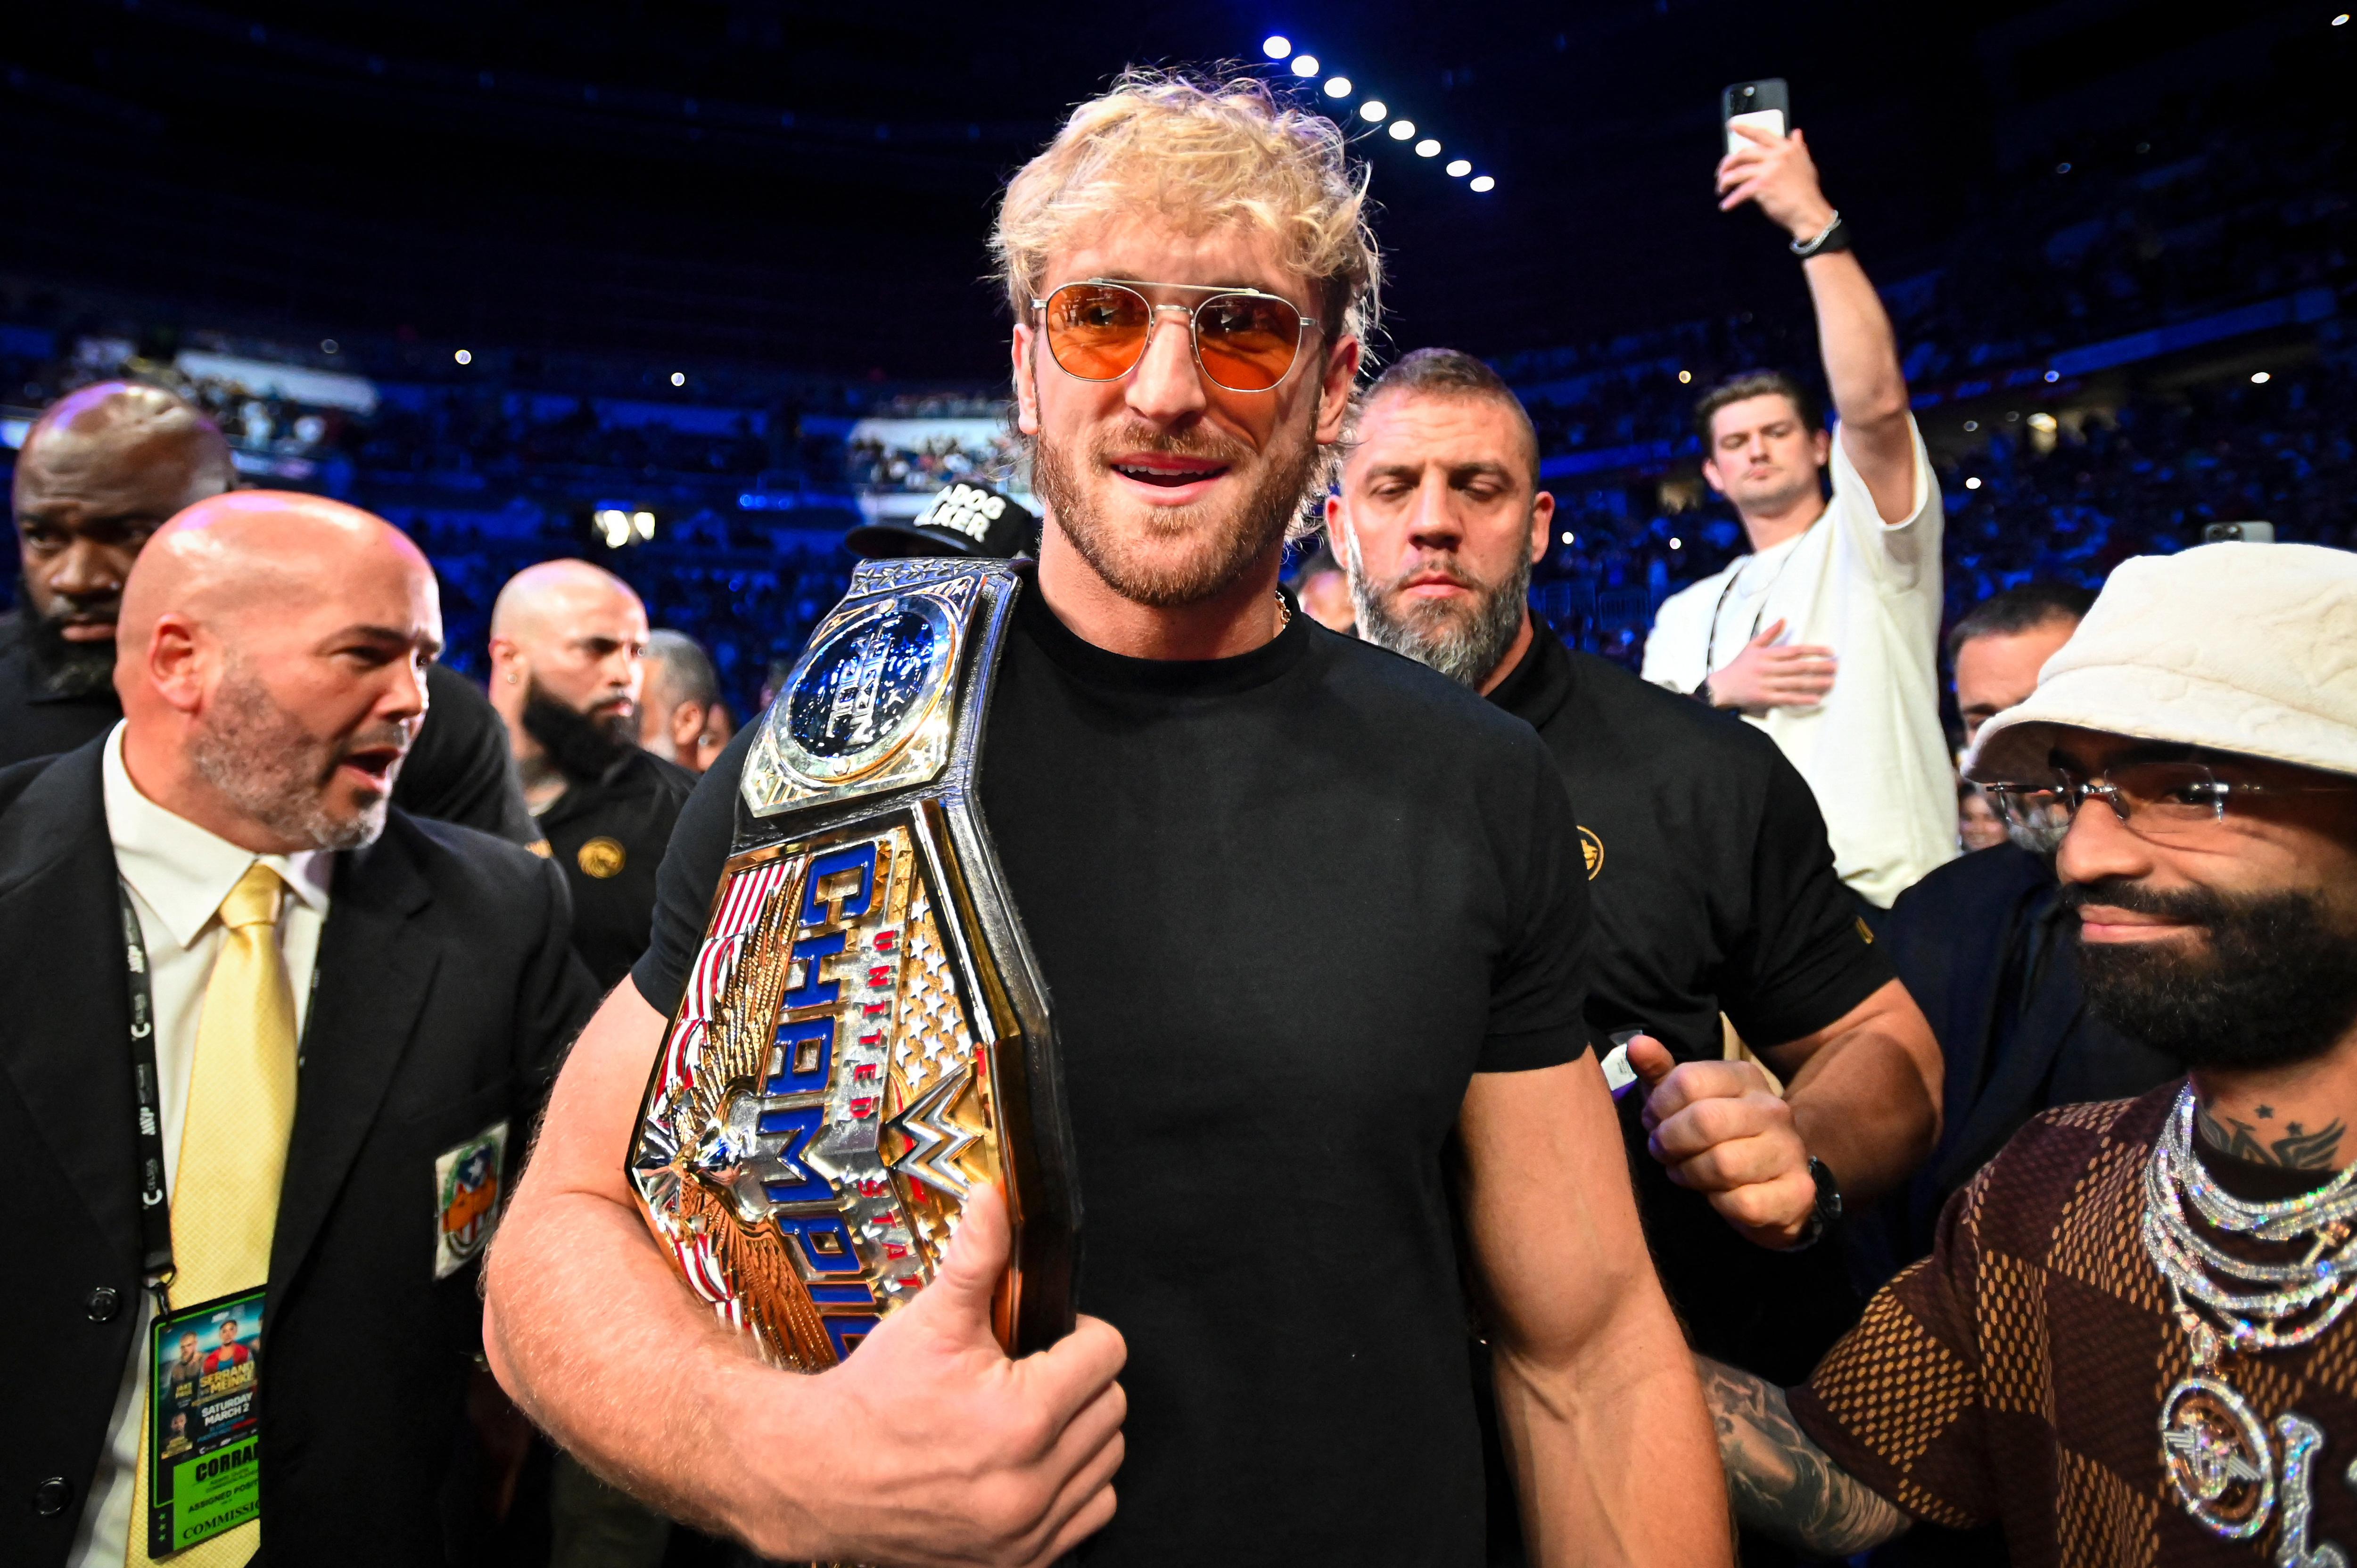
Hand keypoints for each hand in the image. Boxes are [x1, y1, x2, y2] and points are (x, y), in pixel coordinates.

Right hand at [731, 1186, 1127, 1565]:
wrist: (819, 1478)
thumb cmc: (873, 1400)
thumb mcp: (929, 1320)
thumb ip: (976, 1255)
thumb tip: (997, 1199)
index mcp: (1021, 1419)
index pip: (1107, 1354)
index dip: (1078, 1335)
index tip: (1047, 1339)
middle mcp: (1030, 1484)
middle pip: (1113, 1407)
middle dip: (1078, 1381)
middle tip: (1033, 1374)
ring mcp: (1026, 1532)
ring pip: (1109, 1462)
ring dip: (1081, 1434)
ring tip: (1031, 1417)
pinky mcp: (1019, 1563)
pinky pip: (1091, 1515)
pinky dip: (1073, 1488)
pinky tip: (1031, 1464)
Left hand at [1628, 1035, 1816, 1249]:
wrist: (1772, 1181)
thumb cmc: (1716, 1136)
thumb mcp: (1684, 1101)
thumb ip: (1660, 1073)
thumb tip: (1637, 1045)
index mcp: (1745, 1077)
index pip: (1687, 1081)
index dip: (1658, 1107)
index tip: (1654, 1121)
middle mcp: (1773, 1109)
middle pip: (1705, 1121)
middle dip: (1670, 1142)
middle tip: (1664, 1151)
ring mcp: (1790, 1150)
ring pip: (1723, 1165)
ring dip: (1691, 1175)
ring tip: (1687, 1172)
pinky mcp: (1797, 1192)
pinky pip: (1744, 1203)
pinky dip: (1720, 1204)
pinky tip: (1718, 1196)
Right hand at [1708, 620, 1835, 709]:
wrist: (1720, 687)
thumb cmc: (1737, 666)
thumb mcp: (1751, 646)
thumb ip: (1769, 633)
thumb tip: (1784, 619)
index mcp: (1766, 654)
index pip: (1795, 650)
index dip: (1814, 650)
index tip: (1829, 652)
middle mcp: (1768, 668)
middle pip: (1798, 667)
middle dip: (1819, 667)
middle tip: (1836, 667)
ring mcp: (1766, 684)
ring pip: (1795, 683)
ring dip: (1815, 682)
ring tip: (1831, 682)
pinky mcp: (1764, 698)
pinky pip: (1787, 699)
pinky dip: (1801, 699)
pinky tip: (1815, 699)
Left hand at [1716, 123, 1837, 242]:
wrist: (1809, 212)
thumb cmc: (1806, 191)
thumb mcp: (1805, 164)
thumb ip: (1798, 148)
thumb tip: (1796, 132)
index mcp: (1786, 149)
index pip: (1761, 134)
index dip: (1745, 128)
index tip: (1731, 125)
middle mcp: (1777, 156)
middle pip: (1743, 154)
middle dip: (1727, 163)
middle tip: (1720, 174)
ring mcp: (1769, 170)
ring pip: (1737, 172)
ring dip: (1724, 182)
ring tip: (1721, 190)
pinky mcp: (1762, 186)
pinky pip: (1740, 192)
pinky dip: (1731, 200)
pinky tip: (1726, 206)